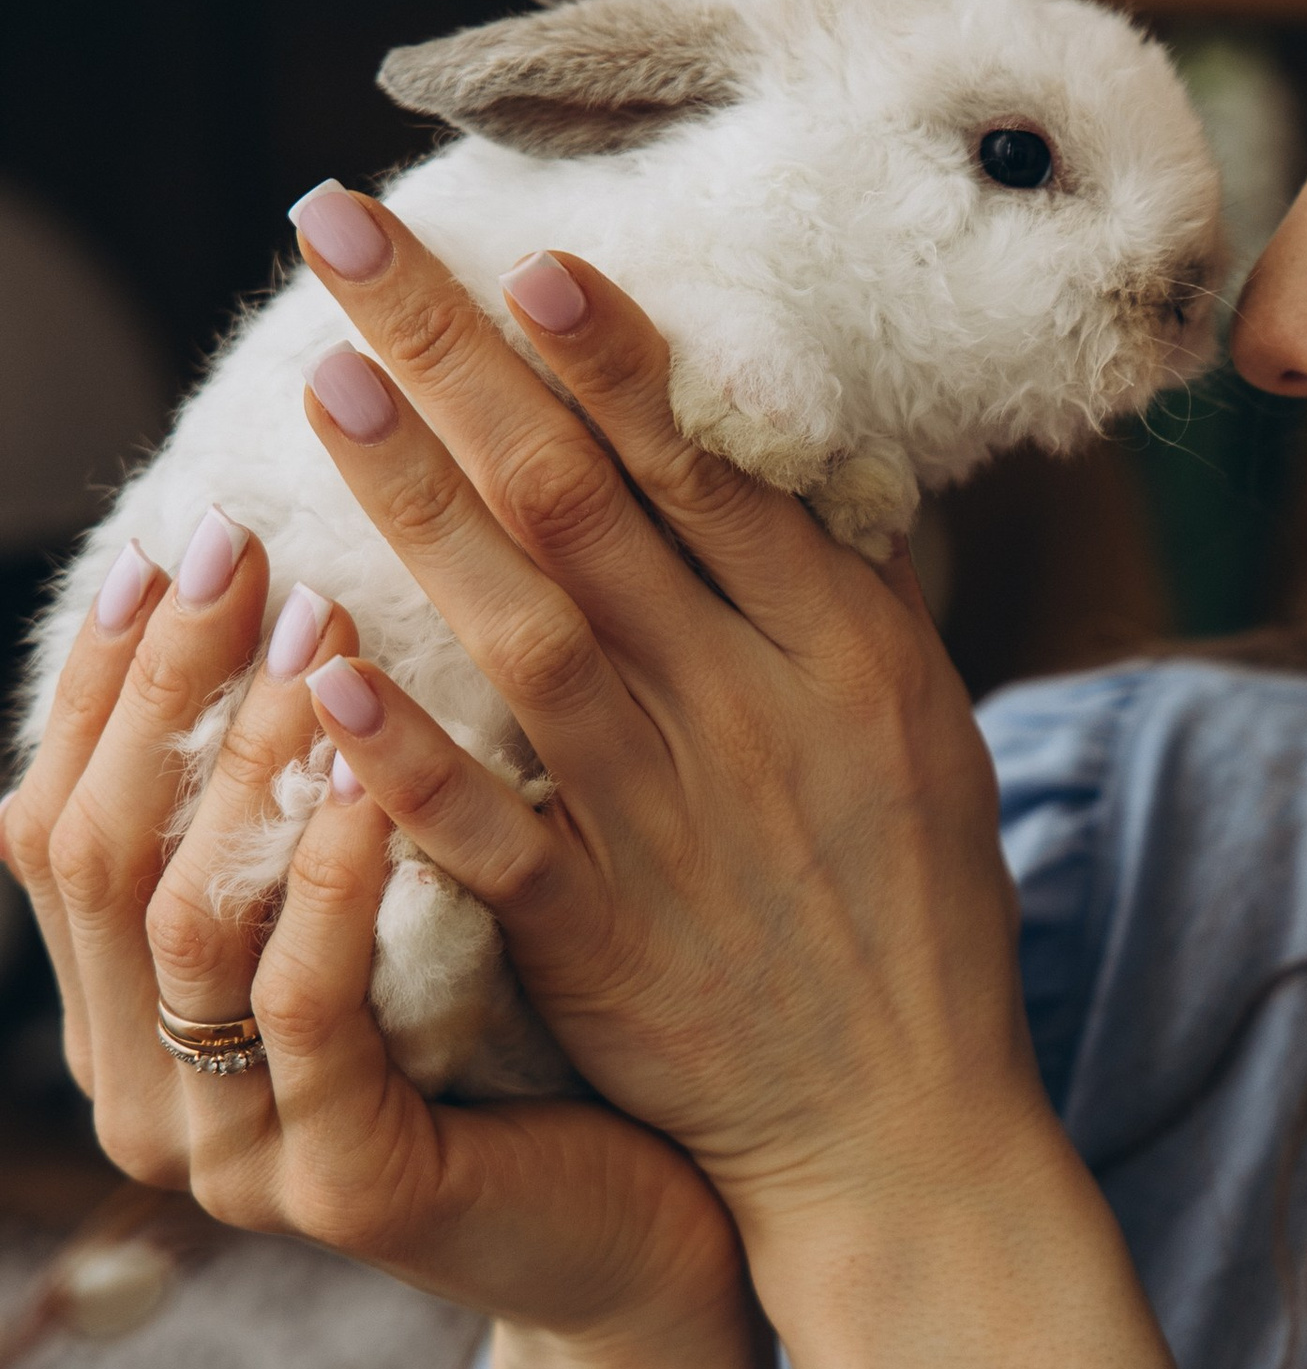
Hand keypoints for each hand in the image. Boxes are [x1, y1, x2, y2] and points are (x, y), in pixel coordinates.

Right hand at [2, 519, 740, 1349]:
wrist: (662, 1223)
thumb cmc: (535, 1034)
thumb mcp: (394, 894)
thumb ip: (299, 796)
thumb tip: (265, 577)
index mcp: (133, 1019)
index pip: (59, 818)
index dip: (103, 678)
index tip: (172, 536)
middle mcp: (148, 1094)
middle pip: (97, 856)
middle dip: (165, 687)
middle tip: (243, 545)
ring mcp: (236, 1157)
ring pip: (190, 926)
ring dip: (247, 762)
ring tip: (321, 629)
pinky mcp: (345, 1191)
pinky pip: (313, 1013)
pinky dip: (335, 885)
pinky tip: (381, 782)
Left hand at [274, 193, 1054, 1260]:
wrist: (904, 1128)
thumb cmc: (915, 915)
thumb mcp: (925, 726)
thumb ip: (841, 592)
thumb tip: (777, 454)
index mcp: (839, 647)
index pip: (703, 467)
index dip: (607, 357)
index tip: (523, 258)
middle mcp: (751, 710)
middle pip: (587, 500)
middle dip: (459, 356)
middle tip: (347, 240)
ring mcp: (669, 820)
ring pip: (526, 630)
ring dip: (419, 501)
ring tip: (324, 389)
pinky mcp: (595, 934)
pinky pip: (485, 830)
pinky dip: (404, 756)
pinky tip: (318, 676)